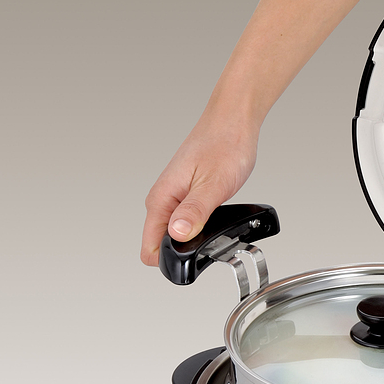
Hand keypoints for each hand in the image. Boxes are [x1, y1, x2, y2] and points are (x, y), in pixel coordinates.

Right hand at [140, 105, 260, 265]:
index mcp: (162, 199)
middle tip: (213, 240)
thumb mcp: (213, 185)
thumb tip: (177, 235)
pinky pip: (187, 222)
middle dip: (187, 250)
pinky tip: (217, 217)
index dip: (171, 260)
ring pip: (177, 233)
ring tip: (218, 227)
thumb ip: (195, 212)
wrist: (233, 122)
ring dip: (196, 237)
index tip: (193, 259)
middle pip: (163, 245)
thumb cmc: (224, 145)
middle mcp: (163, 200)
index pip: (150, 248)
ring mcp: (174, 198)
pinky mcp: (187, 195)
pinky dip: (203, 226)